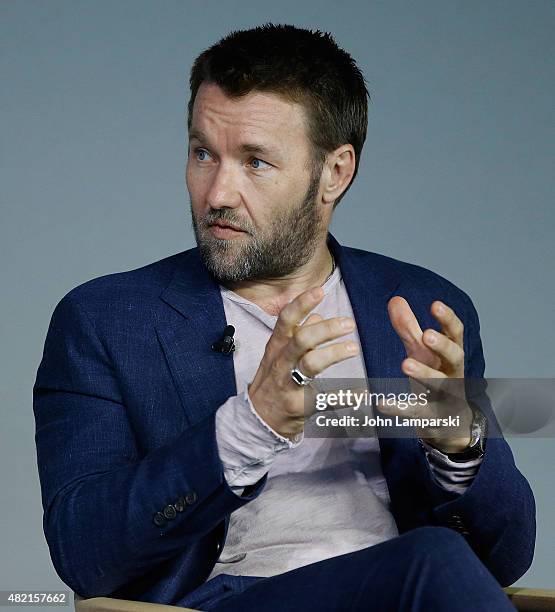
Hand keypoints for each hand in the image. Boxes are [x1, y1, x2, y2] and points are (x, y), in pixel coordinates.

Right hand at [248, 286, 359, 438]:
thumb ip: (298, 334)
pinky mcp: (298, 405)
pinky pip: (324, 399)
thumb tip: (317, 315)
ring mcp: (288, 384)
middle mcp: (281, 362)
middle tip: (349, 323)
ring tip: (354, 348)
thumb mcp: (279, 354)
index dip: (301, 304)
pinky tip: (361, 392)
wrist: (258, 418)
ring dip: (334, 353)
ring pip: (310, 364)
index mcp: (277, 346)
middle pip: (302, 339)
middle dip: (326, 329)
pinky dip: (344, 396)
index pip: (286, 319)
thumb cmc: (273, 380)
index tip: (319, 291)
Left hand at [385, 296, 473, 452]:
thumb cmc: (435, 380)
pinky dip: (400, 408)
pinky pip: (418, 413)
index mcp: (451, 356)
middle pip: (456, 358)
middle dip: (443, 346)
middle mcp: (453, 375)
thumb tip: (395, 299)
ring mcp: (447, 398)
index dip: (448, 320)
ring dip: (425, 374)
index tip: (435, 305)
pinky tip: (382, 404)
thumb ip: (408, 328)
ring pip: (441, 386)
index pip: (456, 335)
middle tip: (427, 335)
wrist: (449, 424)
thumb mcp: (422, 354)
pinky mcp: (434, 419)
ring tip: (405, 363)